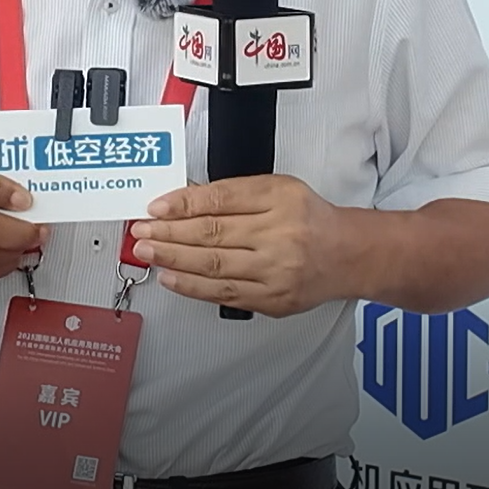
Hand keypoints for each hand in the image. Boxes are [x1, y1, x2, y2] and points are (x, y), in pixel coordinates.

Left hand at [128, 175, 345, 317]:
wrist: (347, 255)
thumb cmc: (309, 218)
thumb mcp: (277, 189)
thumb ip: (232, 193)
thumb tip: (184, 199)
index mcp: (280, 199)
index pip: (221, 199)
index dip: (184, 203)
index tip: (157, 207)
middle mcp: (279, 235)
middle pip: (213, 233)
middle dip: (169, 233)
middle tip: (141, 231)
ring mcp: (276, 271)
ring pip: (214, 266)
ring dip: (174, 259)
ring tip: (148, 252)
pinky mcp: (272, 300)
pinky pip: (224, 293)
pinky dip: (192, 286)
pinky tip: (171, 277)